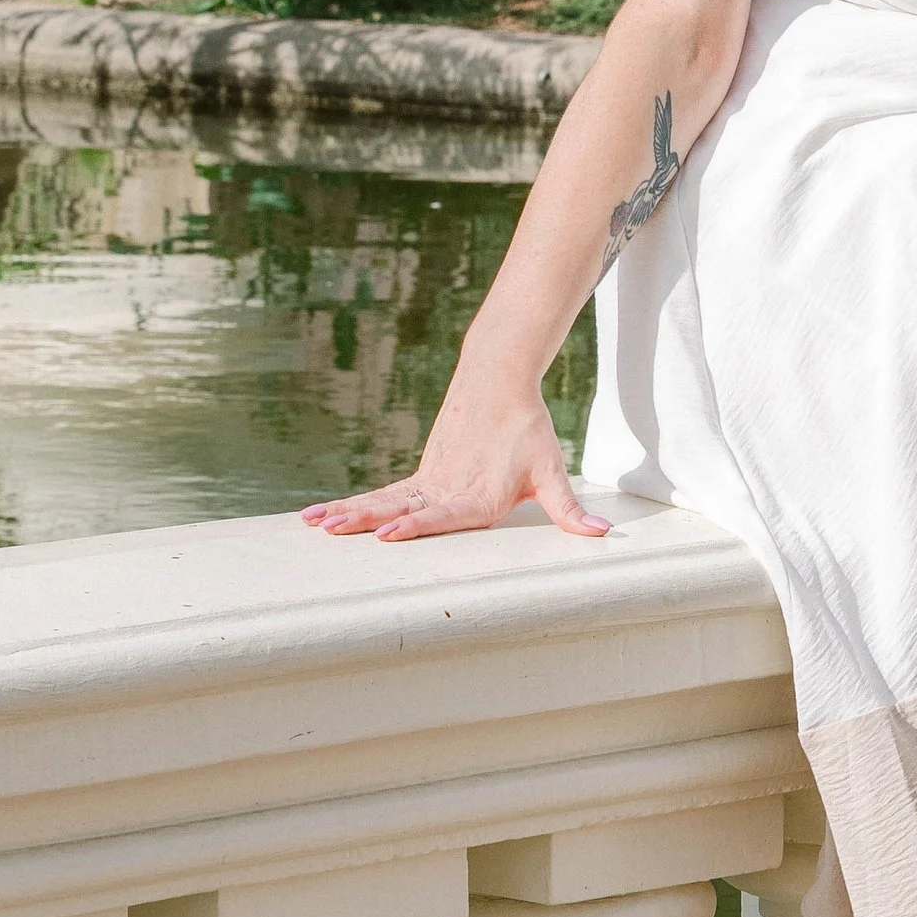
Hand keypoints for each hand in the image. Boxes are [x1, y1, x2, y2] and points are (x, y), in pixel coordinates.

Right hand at [304, 369, 605, 544]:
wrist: (499, 380)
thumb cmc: (528, 430)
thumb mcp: (552, 472)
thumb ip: (570, 511)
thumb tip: (603, 536)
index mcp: (478, 495)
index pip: (441, 514)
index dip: (415, 525)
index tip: (386, 534)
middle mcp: (447, 489)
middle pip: (400, 507)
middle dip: (365, 521)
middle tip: (332, 531)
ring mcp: (430, 480)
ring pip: (383, 500)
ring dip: (347, 512)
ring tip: (313, 524)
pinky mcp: (422, 474)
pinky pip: (384, 494)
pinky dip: (353, 504)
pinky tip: (323, 515)